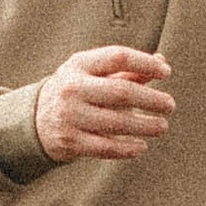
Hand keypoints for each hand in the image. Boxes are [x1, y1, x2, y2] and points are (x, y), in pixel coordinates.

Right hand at [35, 46, 175, 162]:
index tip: (166, 73)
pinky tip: (141, 146)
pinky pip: (106, 147)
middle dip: (151, 100)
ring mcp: (70, 116)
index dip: (145, 62)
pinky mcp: (70, 142)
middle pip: (121, 92)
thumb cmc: (77, 91)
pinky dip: (127, 148)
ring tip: (162, 126)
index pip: (117, 57)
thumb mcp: (93, 73)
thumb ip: (127, 70)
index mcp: (79, 65)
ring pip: (117, 123)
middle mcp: (72, 88)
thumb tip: (161, 63)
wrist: (34, 120)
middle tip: (170, 105)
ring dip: (145, 126)